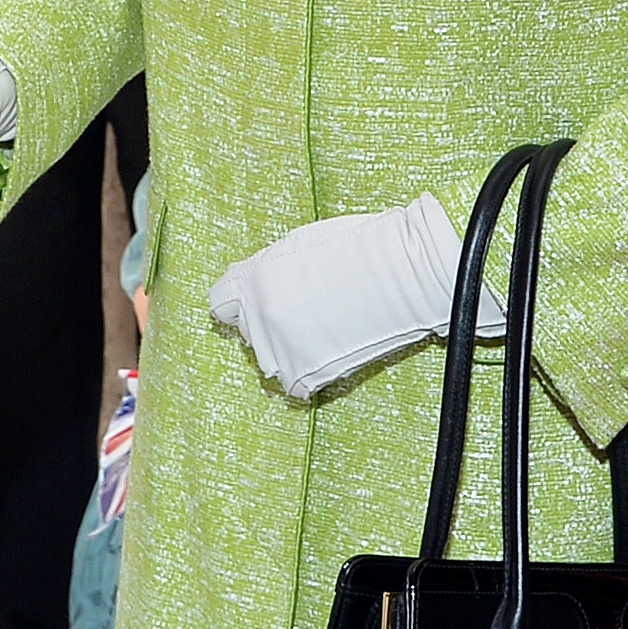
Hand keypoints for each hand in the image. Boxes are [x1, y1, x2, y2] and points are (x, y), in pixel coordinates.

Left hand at [206, 195, 497, 399]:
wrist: (407, 275)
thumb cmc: (363, 250)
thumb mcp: (301, 246)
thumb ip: (270, 270)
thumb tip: (260, 283)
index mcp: (255, 279)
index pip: (220, 301)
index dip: (240, 301)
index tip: (255, 303)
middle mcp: (259, 315)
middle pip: (245, 330)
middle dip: (268, 323)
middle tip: (305, 313)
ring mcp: (280, 346)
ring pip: (267, 357)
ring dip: (286, 348)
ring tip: (321, 331)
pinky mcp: (304, 372)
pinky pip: (292, 383)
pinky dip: (306, 374)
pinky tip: (328, 352)